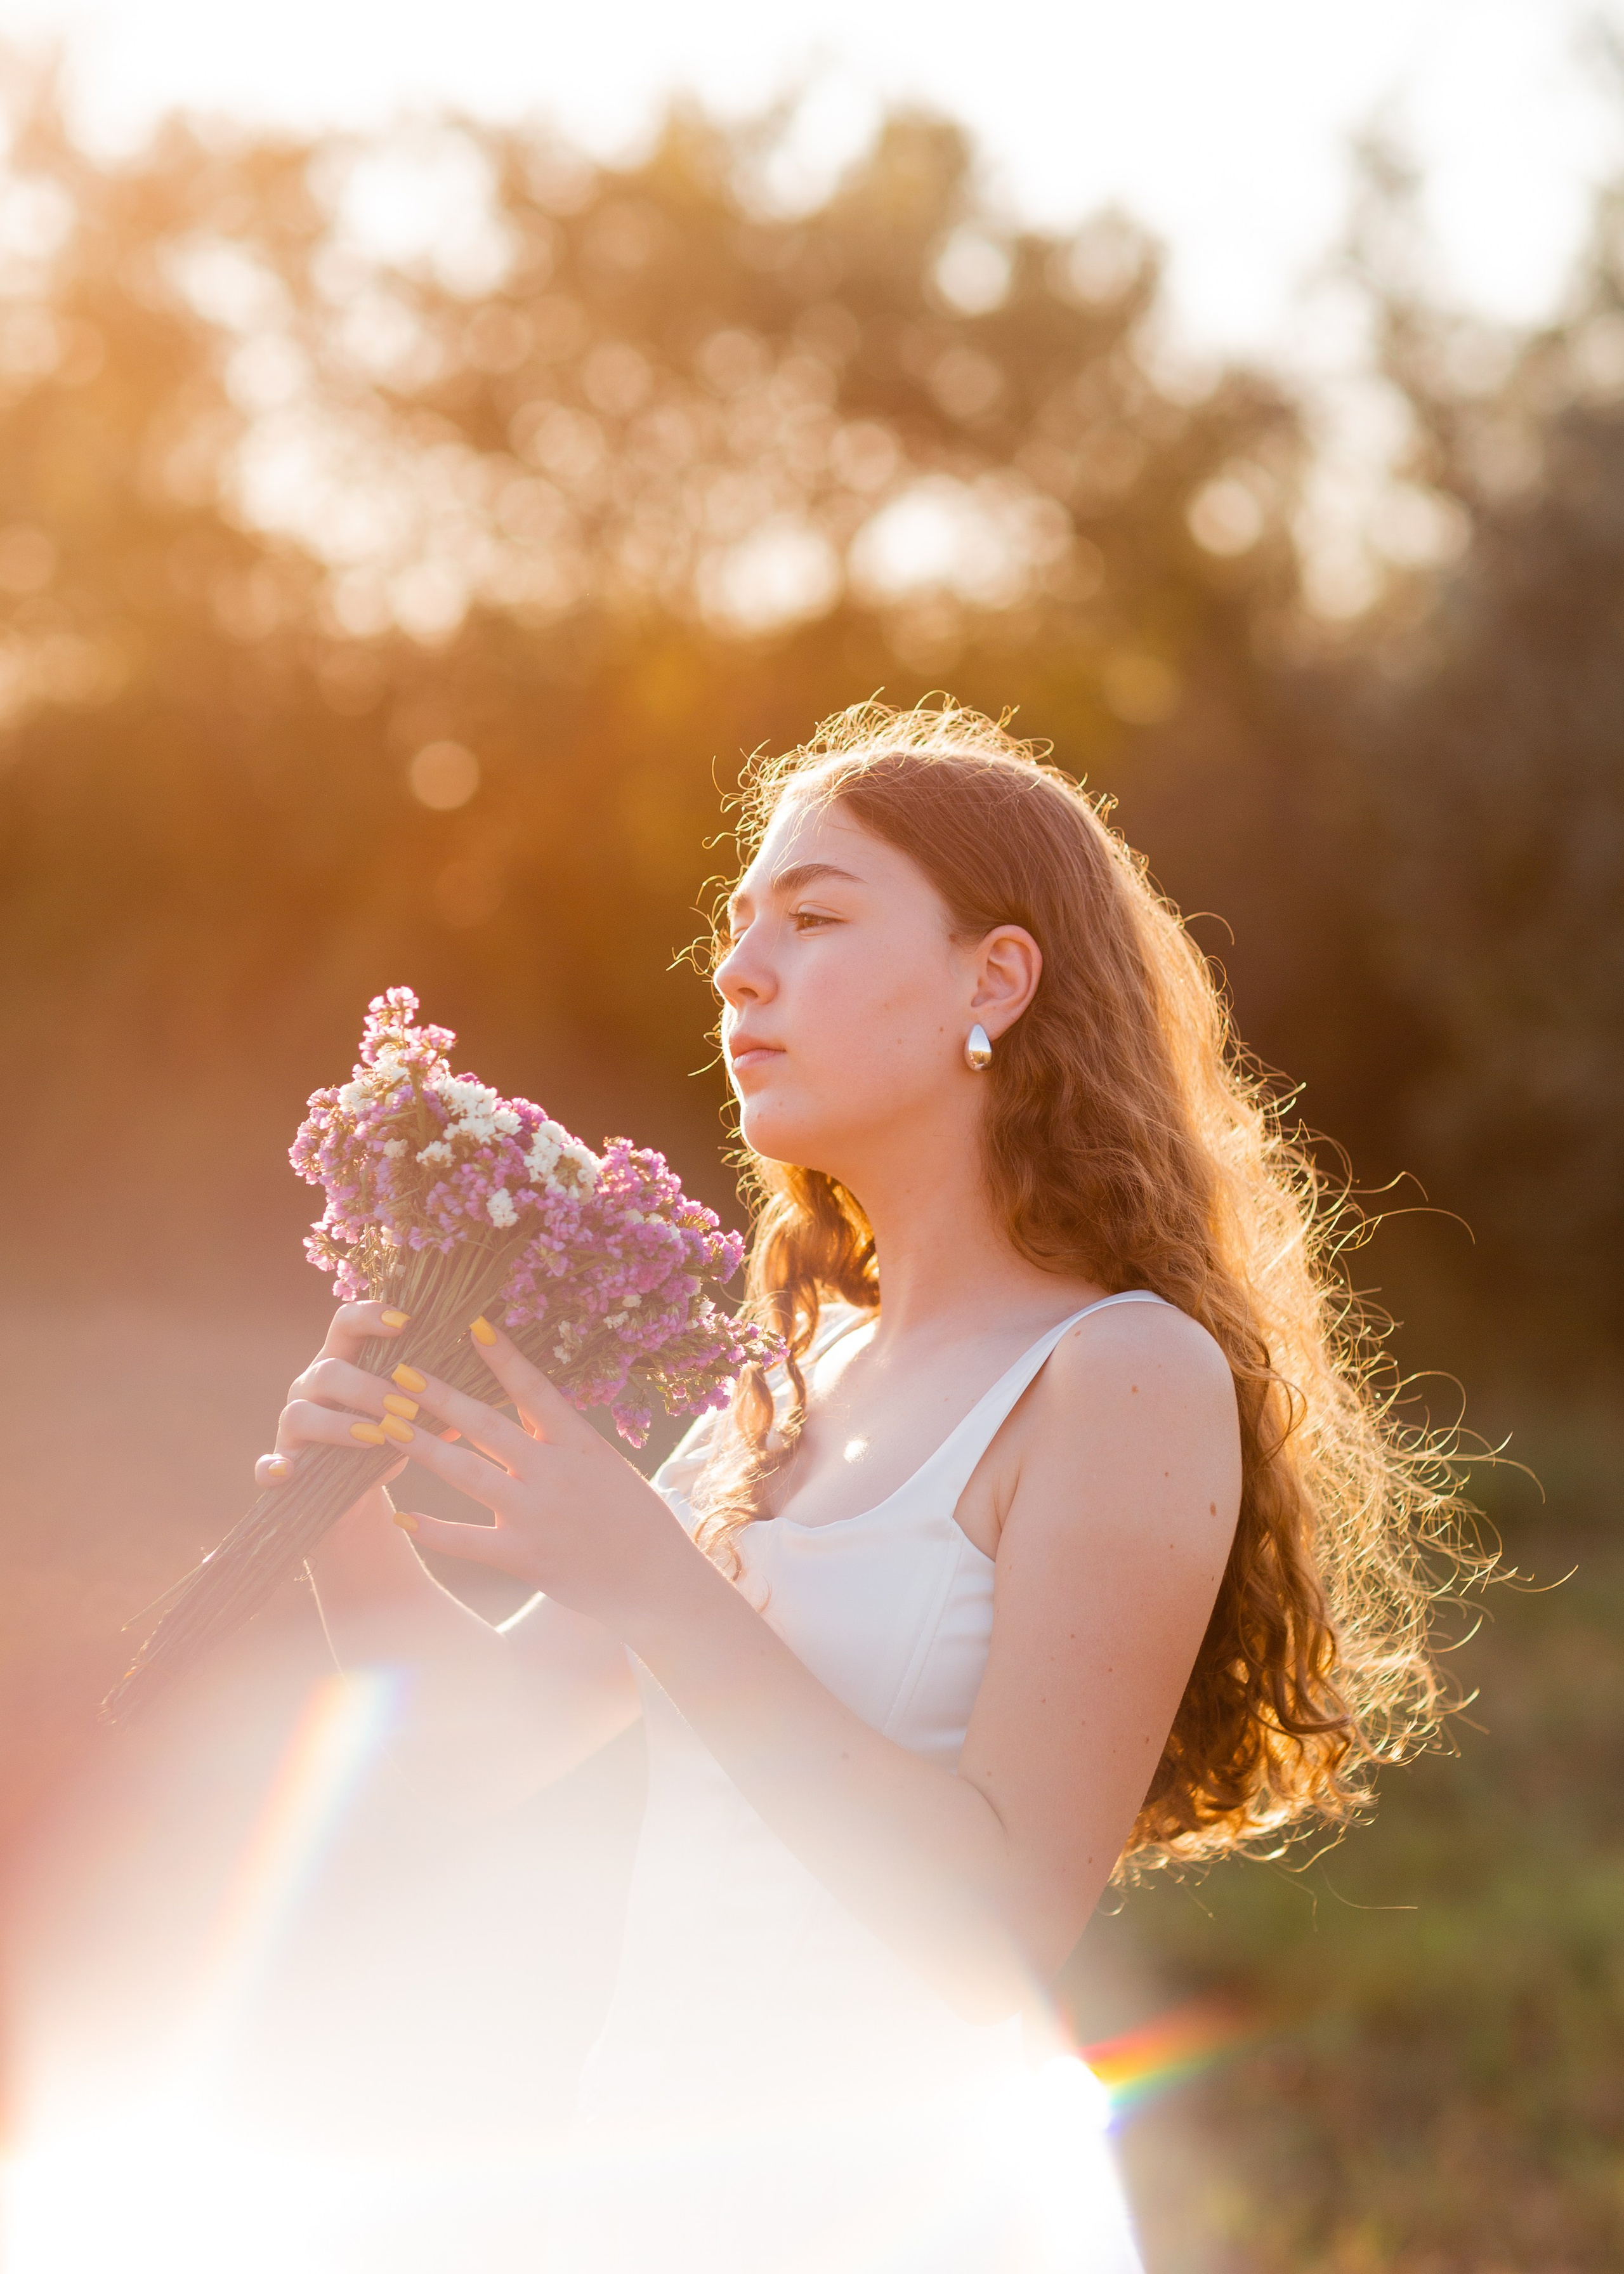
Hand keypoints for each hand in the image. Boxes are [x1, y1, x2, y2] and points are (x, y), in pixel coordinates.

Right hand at [253, 1299, 422, 1492]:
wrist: (351, 1497)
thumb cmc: (384, 1443)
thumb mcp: (409, 1420)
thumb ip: (432, 1402)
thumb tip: (472, 1396)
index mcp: (344, 1363)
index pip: (346, 1323)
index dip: (370, 1317)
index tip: (405, 1322)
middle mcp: (311, 1387)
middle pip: (330, 1370)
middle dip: (369, 1388)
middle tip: (406, 1408)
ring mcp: (290, 1426)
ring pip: (300, 1413)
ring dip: (339, 1425)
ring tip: (376, 1438)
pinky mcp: (279, 1466)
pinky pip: (266, 1465)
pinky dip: (273, 1468)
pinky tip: (289, 1472)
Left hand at [386, 1322, 691, 1625]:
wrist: (657, 1581)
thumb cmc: (635, 1518)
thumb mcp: (605, 1464)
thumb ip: (562, 1439)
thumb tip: (525, 1405)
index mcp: (580, 1443)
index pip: (534, 1389)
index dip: (503, 1356)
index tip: (472, 1325)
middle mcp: (554, 1472)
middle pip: (486, 1425)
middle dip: (439, 1396)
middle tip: (399, 1371)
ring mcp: (536, 1515)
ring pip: (466, 1473)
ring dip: (422, 1447)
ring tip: (384, 1424)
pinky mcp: (523, 1557)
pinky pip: (467, 1541)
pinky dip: (432, 1530)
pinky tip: (400, 1517)